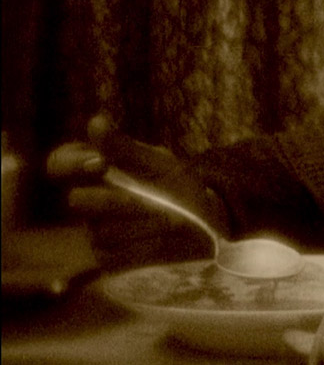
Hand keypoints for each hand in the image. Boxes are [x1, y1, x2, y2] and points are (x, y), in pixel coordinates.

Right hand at [46, 114, 225, 267]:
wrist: (205, 220)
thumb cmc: (178, 184)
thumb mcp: (160, 162)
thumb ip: (126, 148)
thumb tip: (96, 122)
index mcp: (97, 171)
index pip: (60, 163)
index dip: (72, 164)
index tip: (101, 163)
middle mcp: (90, 202)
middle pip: (77, 202)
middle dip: (119, 200)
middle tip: (154, 198)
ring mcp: (96, 233)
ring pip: (102, 232)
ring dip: (144, 224)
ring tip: (172, 219)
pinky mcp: (110, 260)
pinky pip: (116, 257)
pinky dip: (147, 247)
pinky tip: (166, 239)